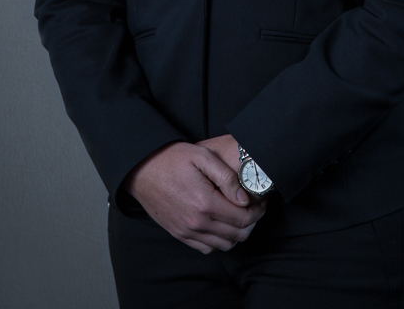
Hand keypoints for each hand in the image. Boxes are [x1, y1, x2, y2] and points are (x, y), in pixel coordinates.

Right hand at [123, 141, 266, 254]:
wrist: (142, 169)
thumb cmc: (172, 158)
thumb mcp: (203, 157)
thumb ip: (227, 177)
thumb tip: (245, 198)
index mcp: (205, 203)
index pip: (243, 219)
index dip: (258, 211)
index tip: (261, 201)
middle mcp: (196, 222)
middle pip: (237, 235)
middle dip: (252, 222)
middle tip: (254, 207)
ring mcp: (187, 231)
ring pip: (224, 245)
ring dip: (237, 233)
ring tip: (239, 215)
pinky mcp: (179, 234)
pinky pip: (206, 248)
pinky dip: (219, 241)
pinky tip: (221, 224)